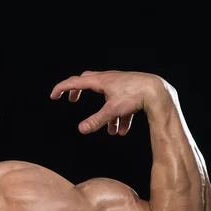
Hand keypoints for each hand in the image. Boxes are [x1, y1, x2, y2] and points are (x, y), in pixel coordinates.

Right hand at [50, 70, 172, 134]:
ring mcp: (119, 83)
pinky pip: (120, 103)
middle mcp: (108, 79)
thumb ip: (96, 121)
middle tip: (72, 99)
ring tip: (109, 130)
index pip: (74, 82)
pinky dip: (119, 117)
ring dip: (105, 114)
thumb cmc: (134, 96)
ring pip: (106, 97)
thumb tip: (82, 130)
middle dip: (78, 91)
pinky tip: (122, 131)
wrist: (157, 91)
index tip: (53, 96)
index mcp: (99, 81)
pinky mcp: (129, 90)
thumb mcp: (112, 110)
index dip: (62, 89)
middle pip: (87, 81)